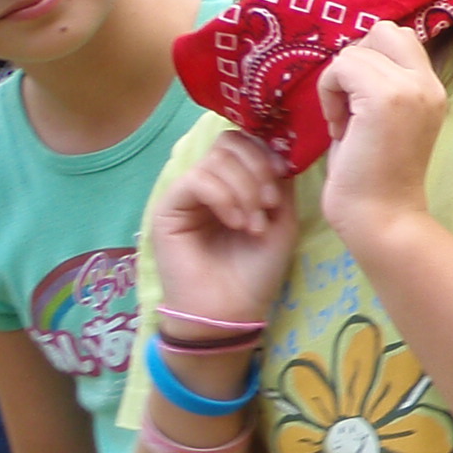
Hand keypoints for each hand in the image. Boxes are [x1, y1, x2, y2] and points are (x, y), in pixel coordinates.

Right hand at [152, 131, 296, 327]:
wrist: (231, 310)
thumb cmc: (256, 270)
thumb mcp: (281, 220)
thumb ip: (280, 183)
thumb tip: (283, 146)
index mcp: (235, 182)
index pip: (244, 142)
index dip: (266, 150)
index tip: (283, 174)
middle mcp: (209, 183)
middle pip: (229, 143)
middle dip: (257, 168)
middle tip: (269, 204)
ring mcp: (187, 194)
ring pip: (216, 160)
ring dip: (245, 190)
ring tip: (254, 224)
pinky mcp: (168, 208)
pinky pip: (197, 180)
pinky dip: (223, 197)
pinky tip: (235, 222)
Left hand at [317, 23, 446, 244]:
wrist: (382, 218)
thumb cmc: (373, 179)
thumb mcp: (384, 122)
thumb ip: (381, 89)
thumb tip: (352, 62)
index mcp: (432, 90)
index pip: (400, 39)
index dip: (369, 61)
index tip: (359, 104)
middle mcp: (428, 84)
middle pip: (385, 31)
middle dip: (356, 60)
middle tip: (350, 103)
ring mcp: (410, 89)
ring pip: (358, 48)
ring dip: (338, 81)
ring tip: (344, 121)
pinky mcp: (386, 98)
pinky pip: (343, 65)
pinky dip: (330, 91)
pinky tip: (338, 127)